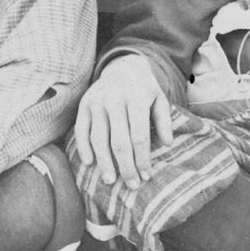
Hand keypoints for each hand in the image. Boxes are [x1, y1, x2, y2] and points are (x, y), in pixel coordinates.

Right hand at [74, 53, 175, 188]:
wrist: (122, 66)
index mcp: (136, 98)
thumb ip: (164, 120)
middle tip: (131, 184)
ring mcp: (96, 102)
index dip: (142, 158)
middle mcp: (114, 100)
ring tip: (109, 180)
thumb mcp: (159, 98)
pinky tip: (89, 163)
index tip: (146, 175)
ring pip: (98, 138)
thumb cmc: (144, 88)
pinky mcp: (84, 105)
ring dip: (104, 162)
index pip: (139, 135)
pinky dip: (83, 147)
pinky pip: (81, 130)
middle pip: (119, 140)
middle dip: (125, 166)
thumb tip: (168, 144)